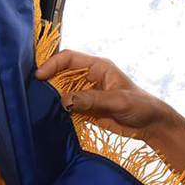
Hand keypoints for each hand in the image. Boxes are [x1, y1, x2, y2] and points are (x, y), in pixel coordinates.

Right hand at [35, 50, 175, 141]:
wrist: (151, 125)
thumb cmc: (141, 105)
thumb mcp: (117, 100)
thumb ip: (91, 99)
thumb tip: (64, 100)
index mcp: (98, 67)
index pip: (69, 59)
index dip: (52, 64)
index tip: (40, 76)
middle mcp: (89, 78)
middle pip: (61, 74)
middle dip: (47, 81)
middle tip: (33, 92)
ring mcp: (86, 94)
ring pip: (61, 91)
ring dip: (51, 97)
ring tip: (38, 104)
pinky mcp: (85, 109)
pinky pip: (67, 107)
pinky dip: (58, 111)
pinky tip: (49, 115)